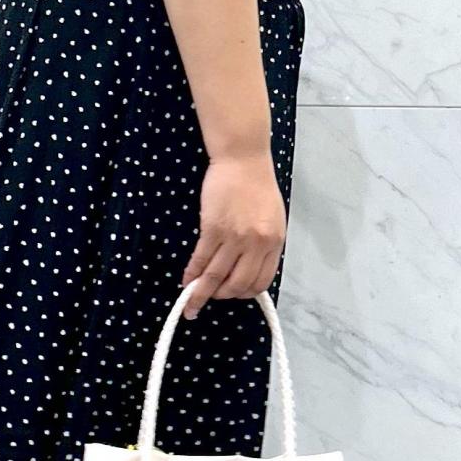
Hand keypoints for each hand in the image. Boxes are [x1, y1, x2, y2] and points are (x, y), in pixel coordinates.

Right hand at [179, 153, 286, 317]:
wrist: (243, 158)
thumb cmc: (257, 184)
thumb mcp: (273, 218)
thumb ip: (264, 243)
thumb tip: (249, 267)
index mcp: (274, 242)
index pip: (261, 281)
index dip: (245, 293)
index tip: (233, 294)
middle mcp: (256, 243)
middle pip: (238, 284)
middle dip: (223, 296)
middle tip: (211, 298)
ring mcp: (234, 237)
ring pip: (216, 275)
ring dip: (202, 292)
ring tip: (192, 302)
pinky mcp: (213, 228)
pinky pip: (202, 259)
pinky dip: (192, 273)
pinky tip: (186, 280)